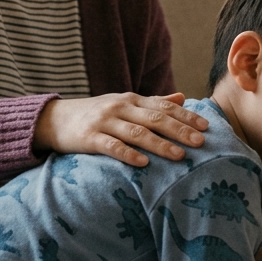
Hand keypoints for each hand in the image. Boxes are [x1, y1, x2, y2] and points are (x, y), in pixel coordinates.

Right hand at [33, 92, 207, 167]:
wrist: (55, 119)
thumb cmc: (96, 114)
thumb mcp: (124, 104)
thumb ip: (152, 102)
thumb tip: (182, 97)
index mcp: (131, 100)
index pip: (164, 106)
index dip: (185, 115)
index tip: (206, 127)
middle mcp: (120, 108)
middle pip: (155, 119)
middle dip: (179, 130)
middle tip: (200, 142)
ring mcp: (104, 122)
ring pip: (137, 133)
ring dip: (160, 144)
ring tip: (179, 156)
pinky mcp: (89, 138)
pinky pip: (111, 146)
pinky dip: (128, 154)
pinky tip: (143, 164)